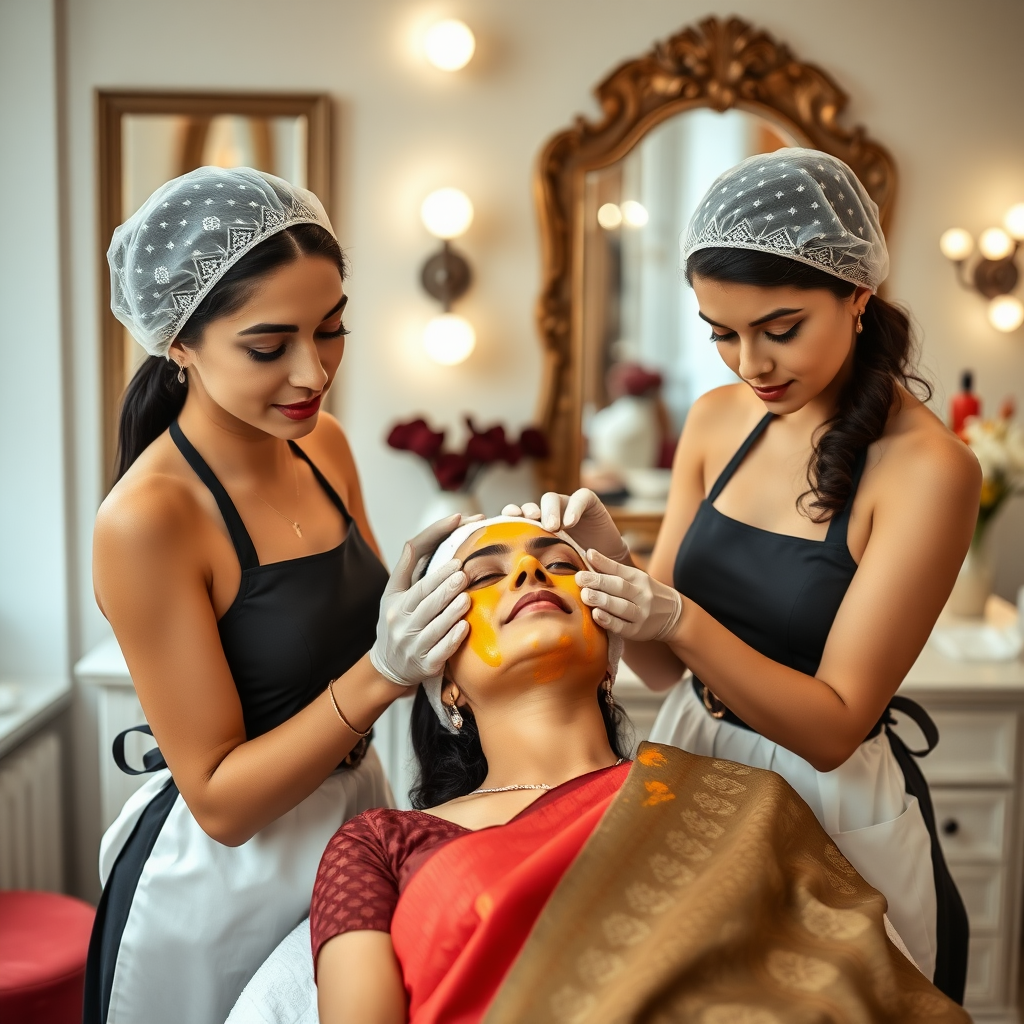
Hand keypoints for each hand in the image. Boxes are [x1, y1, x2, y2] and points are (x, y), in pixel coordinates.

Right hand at [369, 515, 473, 686]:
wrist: (388, 667)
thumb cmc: (396, 623)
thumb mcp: (392, 595)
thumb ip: (404, 570)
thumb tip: (417, 541)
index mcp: (396, 604)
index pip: (417, 583)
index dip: (437, 571)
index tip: (456, 558)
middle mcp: (402, 624)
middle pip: (425, 603)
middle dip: (445, 588)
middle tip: (463, 574)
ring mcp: (413, 646)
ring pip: (434, 627)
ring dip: (451, 612)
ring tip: (466, 598)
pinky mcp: (425, 664)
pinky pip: (440, 651)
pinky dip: (452, 639)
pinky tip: (464, 627)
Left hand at [502, 489, 629, 563]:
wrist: (609, 565)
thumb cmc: (578, 570)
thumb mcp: (555, 570)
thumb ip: (537, 569)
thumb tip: (513, 581)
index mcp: (535, 530)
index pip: (518, 518)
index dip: (511, 517)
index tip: (507, 523)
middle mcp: (549, 515)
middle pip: (532, 506)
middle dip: (528, 511)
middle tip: (531, 522)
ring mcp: (568, 506)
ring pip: (552, 498)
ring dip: (550, 510)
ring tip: (553, 527)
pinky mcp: (588, 502)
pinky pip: (580, 497)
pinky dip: (574, 507)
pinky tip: (571, 522)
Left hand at [576, 549, 681, 641]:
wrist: (673, 615)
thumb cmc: (645, 593)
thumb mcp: (635, 578)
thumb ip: (612, 569)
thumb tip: (589, 553)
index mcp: (639, 578)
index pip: (620, 569)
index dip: (603, 562)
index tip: (588, 555)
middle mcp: (642, 594)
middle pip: (620, 587)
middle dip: (599, 582)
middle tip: (580, 578)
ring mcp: (641, 613)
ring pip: (621, 606)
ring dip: (602, 601)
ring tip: (586, 595)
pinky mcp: (637, 631)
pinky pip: (622, 626)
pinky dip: (609, 621)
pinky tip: (596, 615)